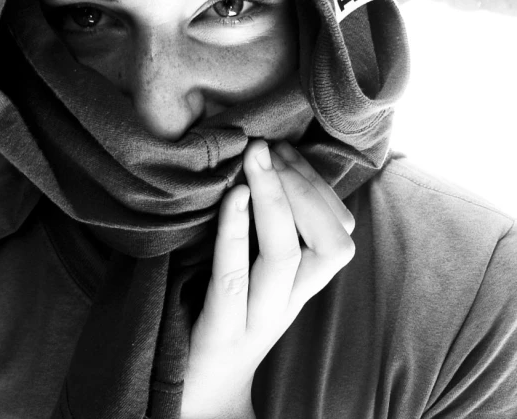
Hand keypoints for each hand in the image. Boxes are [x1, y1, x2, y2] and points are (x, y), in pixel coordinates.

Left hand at [180, 139, 355, 418]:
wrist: (202, 396)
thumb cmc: (230, 317)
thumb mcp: (263, 274)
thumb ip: (276, 230)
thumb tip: (273, 163)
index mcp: (305, 285)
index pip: (339, 234)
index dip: (318, 187)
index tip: (287, 151)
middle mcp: (291, 302)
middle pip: (327, 243)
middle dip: (302, 186)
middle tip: (269, 147)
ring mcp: (257, 319)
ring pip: (284, 256)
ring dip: (274, 199)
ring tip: (257, 158)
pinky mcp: (219, 330)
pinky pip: (234, 277)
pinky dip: (236, 232)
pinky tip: (234, 196)